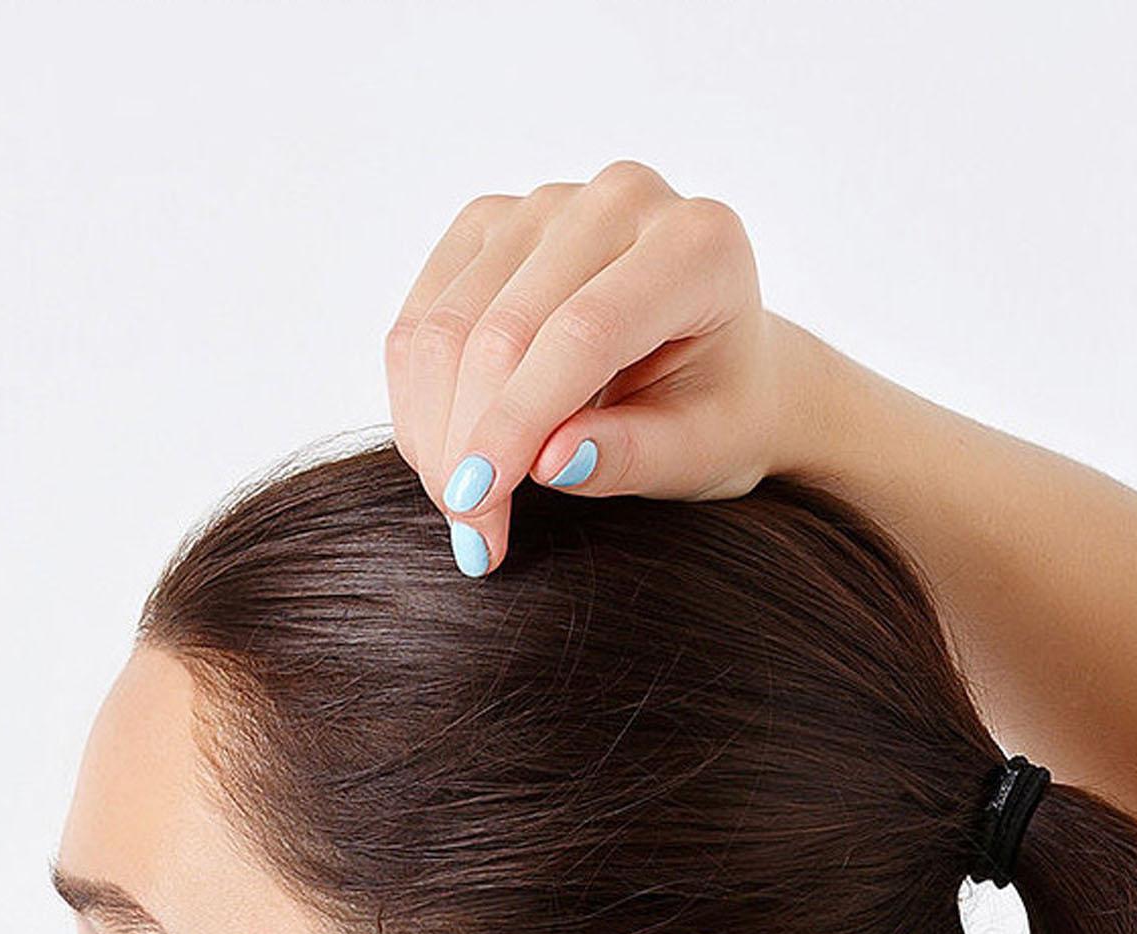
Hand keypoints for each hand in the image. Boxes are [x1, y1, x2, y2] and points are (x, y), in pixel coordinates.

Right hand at [384, 159, 788, 575]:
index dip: (518, 422)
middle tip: (470, 529)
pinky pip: (423, 316)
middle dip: (468, 441)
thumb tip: (547, 462)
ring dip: (434, 429)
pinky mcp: (491, 224)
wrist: (718, 370)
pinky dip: (418, 397)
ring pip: (448, 323)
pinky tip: (443, 455)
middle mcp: (623, 200)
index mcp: (697, 246)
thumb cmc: (718, 413)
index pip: (583, 333)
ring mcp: (547, 204)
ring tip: (460, 507)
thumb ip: (632, 456)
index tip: (477, 505)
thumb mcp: (698, 452)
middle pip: (504, 327)